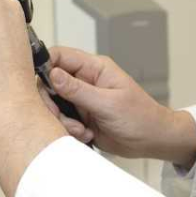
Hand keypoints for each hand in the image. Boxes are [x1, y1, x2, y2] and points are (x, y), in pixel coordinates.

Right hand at [43, 46, 195, 166]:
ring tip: (82, 130)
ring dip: (62, 120)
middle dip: (52, 103)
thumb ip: (78, 90)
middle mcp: (85, 81)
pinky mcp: (80, 116)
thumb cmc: (141, 117)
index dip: (45, 66)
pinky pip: (61, 120)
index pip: (60, 56)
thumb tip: (53, 74)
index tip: (43, 86)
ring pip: (53, 104)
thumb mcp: (108, 104)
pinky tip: (86, 134)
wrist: (152, 140)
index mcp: (95, 68)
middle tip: (62, 117)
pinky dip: (69, 130)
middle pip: (50, 82)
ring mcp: (81, 99)